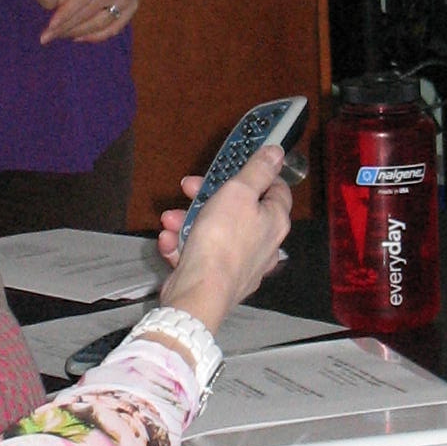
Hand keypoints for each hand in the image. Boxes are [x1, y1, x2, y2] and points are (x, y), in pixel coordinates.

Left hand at [41, 0, 145, 46]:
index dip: (65, 14)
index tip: (49, 26)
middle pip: (90, 13)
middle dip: (66, 27)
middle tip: (46, 37)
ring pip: (101, 24)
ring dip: (78, 33)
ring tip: (58, 36)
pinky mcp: (134, 6)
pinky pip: (113, 28)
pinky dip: (95, 36)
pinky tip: (77, 37)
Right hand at [157, 146, 293, 327]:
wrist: (200, 293)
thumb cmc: (222, 240)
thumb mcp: (238, 192)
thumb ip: (258, 170)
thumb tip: (277, 152)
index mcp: (274, 221)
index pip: (277, 189)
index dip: (257, 174)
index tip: (234, 167)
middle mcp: (264, 244)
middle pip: (239, 209)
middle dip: (207, 196)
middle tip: (188, 188)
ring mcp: (242, 264)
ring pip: (215, 232)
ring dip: (188, 221)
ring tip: (170, 221)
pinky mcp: (220, 279)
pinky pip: (202, 254)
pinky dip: (184, 246)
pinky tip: (169, 242)